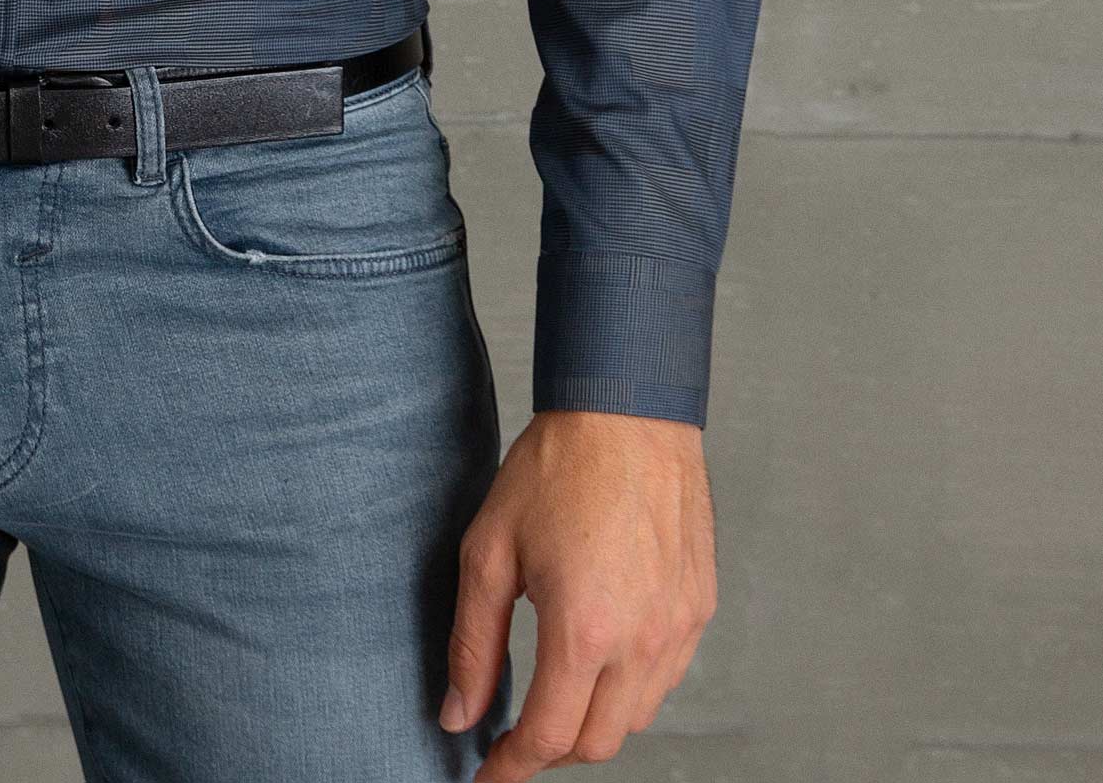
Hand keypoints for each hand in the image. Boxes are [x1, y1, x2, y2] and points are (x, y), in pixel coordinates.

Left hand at [439, 408, 716, 774]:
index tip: (487, 776)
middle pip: (595, 742)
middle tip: (515, 730)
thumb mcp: (489, 550)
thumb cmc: (555, 468)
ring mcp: (678, 628)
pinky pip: (666, 678)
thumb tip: (458, 716)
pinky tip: (602, 654)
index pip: (549, 739)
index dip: (511, 767)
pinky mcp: (699, 608)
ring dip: (592, 720)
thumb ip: (473, 643)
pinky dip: (631, 687)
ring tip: (556, 690)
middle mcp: (641, 642)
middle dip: (551, 749)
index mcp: (584, 632)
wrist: (627, 410)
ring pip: (635, 717)